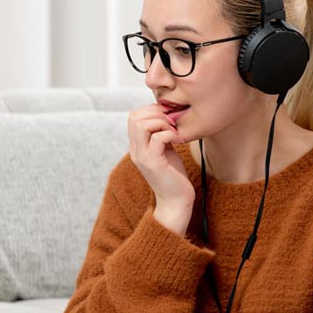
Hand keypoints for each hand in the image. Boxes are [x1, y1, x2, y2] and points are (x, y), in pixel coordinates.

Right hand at [128, 104, 194, 234]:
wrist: (176, 201)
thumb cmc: (173, 175)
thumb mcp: (164, 150)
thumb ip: (160, 134)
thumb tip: (166, 116)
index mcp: (136, 145)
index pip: (133, 116)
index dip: (151, 110)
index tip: (168, 118)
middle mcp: (135, 150)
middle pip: (134, 117)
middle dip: (156, 113)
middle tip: (171, 124)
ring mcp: (142, 157)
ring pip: (142, 125)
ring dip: (162, 123)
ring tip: (174, 132)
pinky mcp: (153, 163)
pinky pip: (158, 138)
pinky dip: (170, 134)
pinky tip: (179, 141)